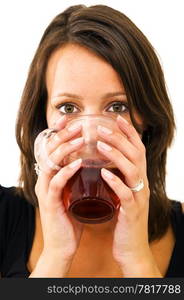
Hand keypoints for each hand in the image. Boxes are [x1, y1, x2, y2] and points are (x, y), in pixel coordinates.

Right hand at [34, 116, 84, 268]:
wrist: (63, 246)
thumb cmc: (72, 218)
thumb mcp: (75, 193)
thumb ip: (79, 178)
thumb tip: (92, 163)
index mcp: (53, 176)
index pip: (55, 150)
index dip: (62, 134)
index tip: (73, 121)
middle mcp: (46, 180)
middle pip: (51, 151)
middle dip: (64, 135)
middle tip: (79, 124)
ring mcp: (47, 191)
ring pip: (51, 163)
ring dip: (66, 149)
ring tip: (80, 137)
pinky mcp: (51, 203)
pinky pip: (56, 183)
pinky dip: (67, 171)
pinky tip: (78, 163)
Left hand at [97, 115, 160, 276]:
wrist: (132, 248)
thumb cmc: (123, 219)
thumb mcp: (122, 194)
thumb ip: (118, 179)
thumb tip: (104, 164)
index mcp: (138, 179)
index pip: (137, 150)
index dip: (128, 133)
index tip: (116, 118)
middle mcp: (142, 185)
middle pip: (136, 155)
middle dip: (120, 138)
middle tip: (103, 126)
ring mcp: (138, 198)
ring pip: (132, 170)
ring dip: (117, 155)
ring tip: (100, 144)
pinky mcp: (132, 212)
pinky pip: (126, 194)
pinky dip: (115, 182)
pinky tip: (104, 173)